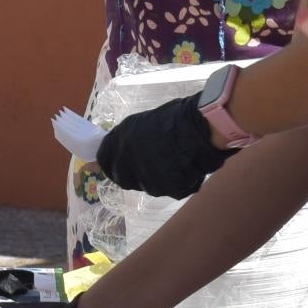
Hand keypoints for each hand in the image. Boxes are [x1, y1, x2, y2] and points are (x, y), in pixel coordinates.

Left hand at [95, 97, 229, 197]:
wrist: (203, 126)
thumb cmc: (177, 117)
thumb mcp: (144, 122)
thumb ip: (129, 139)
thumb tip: (121, 151)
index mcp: (121, 140)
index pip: (105, 160)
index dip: (111, 163)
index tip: (117, 165)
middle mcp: (129, 162)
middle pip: (123, 179)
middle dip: (133, 175)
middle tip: (150, 167)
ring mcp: (148, 179)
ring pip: (148, 186)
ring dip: (157, 179)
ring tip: (174, 162)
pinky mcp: (168, 189)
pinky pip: (170, 190)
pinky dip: (178, 183)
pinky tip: (188, 168)